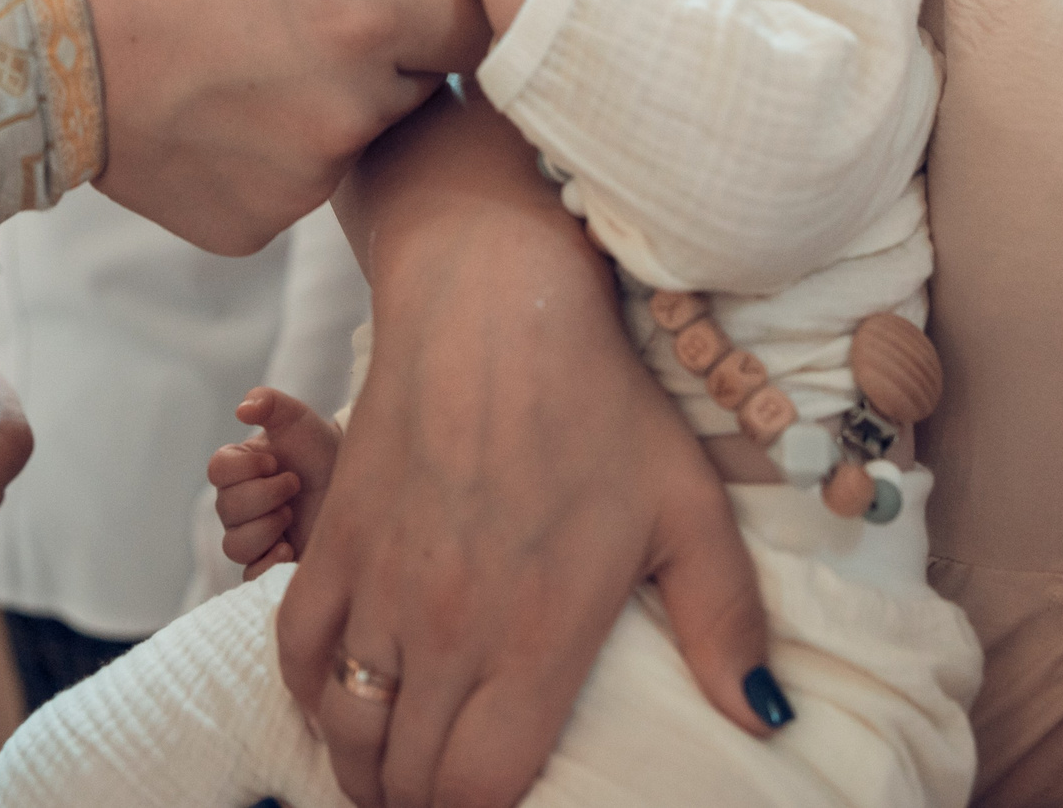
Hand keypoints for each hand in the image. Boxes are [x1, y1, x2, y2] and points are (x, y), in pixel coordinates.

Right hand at [63, 0, 491, 255]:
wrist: (44, 43)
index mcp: (368, 12)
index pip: (477, 25)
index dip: (452, 6)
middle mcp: (353, 105)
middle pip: (422, 86)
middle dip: (389, 56)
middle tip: (307, 23)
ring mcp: (309, 175)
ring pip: (361, 138)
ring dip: (332, 107)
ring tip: (250, 63)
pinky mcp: (263, 222)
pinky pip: (300, 185)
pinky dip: (274, 156)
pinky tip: (218, 115)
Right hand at [209, 386, 342, 580]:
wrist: (358, 482)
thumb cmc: (321, 449)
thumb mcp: (298, 419)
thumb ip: (270, 403)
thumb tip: (242, 409)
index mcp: (239, 468)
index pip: (217, 470)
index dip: (245, 468)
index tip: (275, 461)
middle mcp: (239, 504)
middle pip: (226, 509)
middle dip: (264, 495)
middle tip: (294, 484)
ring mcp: (253, 536)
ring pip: (235, 545)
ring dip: (266, 528)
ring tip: (291, 514)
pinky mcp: (270, 564)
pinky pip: (249, 576)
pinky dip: (266, 564)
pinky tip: (289, 547)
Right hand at [279, 86, 776, 807]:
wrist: (494, 305)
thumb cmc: (601, 402)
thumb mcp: (688, 508)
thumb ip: (724, 621)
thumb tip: (765, 717)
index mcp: (536, 636)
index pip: (479, 791)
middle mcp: (448, 627)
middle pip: (408, 778)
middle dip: (427, 804)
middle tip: (454, 797)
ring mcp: (382, 586)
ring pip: (348, 730)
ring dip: (371, 769)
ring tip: (401, 776)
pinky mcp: (337, 540)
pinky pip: (297, 655)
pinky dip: (315, 699)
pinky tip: (348, 704)